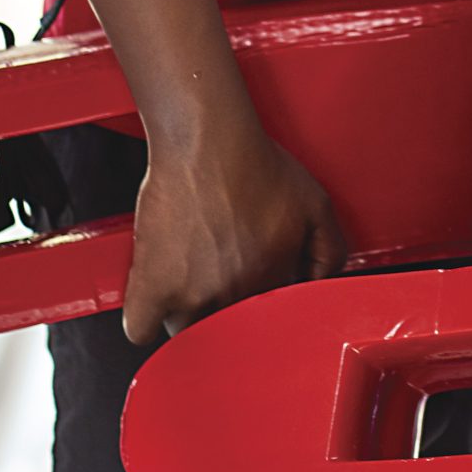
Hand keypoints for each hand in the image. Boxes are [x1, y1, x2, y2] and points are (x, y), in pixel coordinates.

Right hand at [122, 117, 345, 343]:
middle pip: (228, 329)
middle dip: (224, 312)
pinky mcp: (153, 286)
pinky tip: (152, 304)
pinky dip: (144, 320)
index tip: (249, 297)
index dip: (257, 309)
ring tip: (187, 282)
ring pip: (188, 331)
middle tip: (215, 282)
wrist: (208, 140)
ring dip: (187, 315)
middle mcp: (236, 292)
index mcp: (273, 278)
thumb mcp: (315, 203)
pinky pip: (141, 329)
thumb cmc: (255, 162)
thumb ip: (330, 250)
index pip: (268, 321)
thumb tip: (324, 285)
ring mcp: (193, 293)